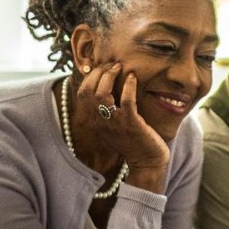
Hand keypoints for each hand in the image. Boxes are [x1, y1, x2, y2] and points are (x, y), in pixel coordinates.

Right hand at [71, 63, 169, 183]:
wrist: (146, 162)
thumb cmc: (132, 141)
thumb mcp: (112, 125)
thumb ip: (106, 109)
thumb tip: (104, 85)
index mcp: (95, 121)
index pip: (82, 93)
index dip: (89, 76)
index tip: (101, 67)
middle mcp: (101, 121)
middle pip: (89, 91)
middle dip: (99, 72)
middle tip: (113, 65)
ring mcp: (115, 123)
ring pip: (102, 94)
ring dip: (110, 76)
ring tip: (120, 68)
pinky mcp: (132, 124)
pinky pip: (127, 101)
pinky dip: (129, 85)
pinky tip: (133, 77)